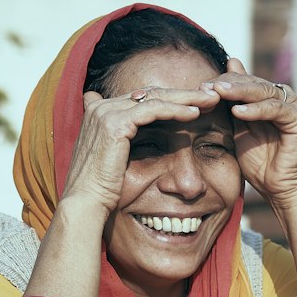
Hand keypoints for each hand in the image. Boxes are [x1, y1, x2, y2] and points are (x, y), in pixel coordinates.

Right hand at [61, 85, 221, 215]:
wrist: (86, 204)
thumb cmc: (102, 191)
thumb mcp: (113, 160)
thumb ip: (122, 143)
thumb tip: (133, 140)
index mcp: (99, 113)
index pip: (141, 98)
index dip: (168, 98)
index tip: (194, 102)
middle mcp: (100, 106)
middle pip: (150, 92)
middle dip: (182, 93)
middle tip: (209, 94)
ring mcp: (106, 112)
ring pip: (155, 96)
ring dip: (186, 98)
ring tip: (210, 100)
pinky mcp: (115, 122)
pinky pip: (153, 109)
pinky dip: (176, 110)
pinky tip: (195, 113)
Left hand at [205, 57, 296, 211]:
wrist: (279, 189)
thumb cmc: (259, 162)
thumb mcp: (239, 128)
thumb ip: (234, 101)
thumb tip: (228, 66)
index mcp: (272, 96)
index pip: (246, 81)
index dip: (224, 82)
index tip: (201, 87)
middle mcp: (287, 97)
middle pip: (254, 83)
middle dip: (229, 85)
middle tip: (206, 86)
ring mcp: (296, 105)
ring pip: (264, 92)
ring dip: (239, 92)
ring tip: (218, 92)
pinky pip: (275, 109)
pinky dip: (256, 109)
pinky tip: (237, 111)